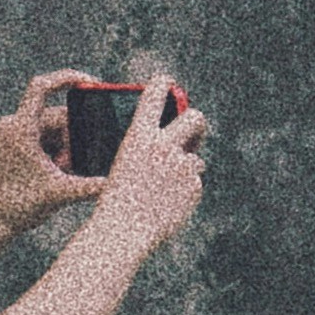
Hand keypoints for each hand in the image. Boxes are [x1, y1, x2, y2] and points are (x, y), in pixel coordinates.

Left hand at [0, 72, 103, 246]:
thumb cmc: (19, 206)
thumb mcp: (61, 194)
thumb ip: (93, 186)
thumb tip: (121, 180)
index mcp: (21, 128)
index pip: (41, 86)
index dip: (67, 77)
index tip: (91, 83)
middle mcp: (15, 125)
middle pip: (58, 115)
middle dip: (73, 137)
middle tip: (70, 164)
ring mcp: (15, 133)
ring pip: (55, 127)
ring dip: (66, 147)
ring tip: (61, 172)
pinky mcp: (18, 142)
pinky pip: (48, 136)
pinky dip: (59, 150)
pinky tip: (58, 171)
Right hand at [93, 75, 210, 249]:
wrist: (122, 233)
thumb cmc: (116, 202)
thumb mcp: (124, 166)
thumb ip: (149, 152)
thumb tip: (181, 144)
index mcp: (138, 136)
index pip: (153, 96)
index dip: (161, 84)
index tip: (166, 80)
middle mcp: (163, 145)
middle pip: (195, 118)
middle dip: (197, 122)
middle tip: (194, 129)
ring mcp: (181, 164)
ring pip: (195, 159)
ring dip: (186, 167)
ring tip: (163, 189)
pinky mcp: (194, 184)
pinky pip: (194, 182)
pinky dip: (184, 191)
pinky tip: (167, 204)